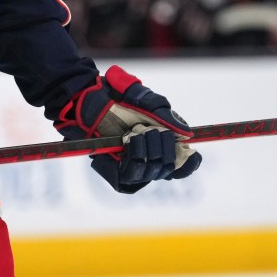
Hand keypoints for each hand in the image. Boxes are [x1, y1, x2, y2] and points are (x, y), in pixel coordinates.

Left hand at [55, 66, 200, 192]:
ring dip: (147, 152)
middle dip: (163, 148)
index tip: (186, 151)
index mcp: (161, 141)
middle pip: (168, 168)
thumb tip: (185, 133)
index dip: (187, 162)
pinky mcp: (114, 171)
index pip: (184, 164)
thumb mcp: (145, 98)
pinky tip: (126, 145)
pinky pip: (128, 180)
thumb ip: (165, 113)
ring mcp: (131, 165)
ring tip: (134, 134)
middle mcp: (149, 157)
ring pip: (150, 174)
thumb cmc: (116, 96)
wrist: (88, 99)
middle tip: (148, 130)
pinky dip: (132, 161)